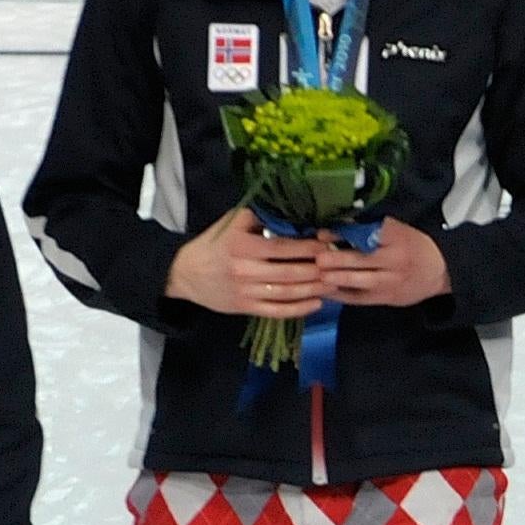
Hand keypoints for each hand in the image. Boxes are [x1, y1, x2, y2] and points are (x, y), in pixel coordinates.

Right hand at [168, 207, 326, 318]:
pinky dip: (300, 309)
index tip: (328, 244)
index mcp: (242, 245)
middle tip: (338, 266)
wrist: (186, 274)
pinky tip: (317, 303)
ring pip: (287, 293)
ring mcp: (246, 291)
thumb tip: (292, 213)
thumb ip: (260, 218)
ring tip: (334, 283)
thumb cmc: (215, 244)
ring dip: (314, 289)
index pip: (283, 247)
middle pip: (290, 272)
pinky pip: (277, 311)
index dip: (309, 247)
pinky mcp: (246, 308)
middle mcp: (245, 270)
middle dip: (317, 270)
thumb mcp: (232, 223)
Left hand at [315, 219, 450, 309]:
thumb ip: (372, 228)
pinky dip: (342, 295)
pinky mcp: (386, 298)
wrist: (439, 271)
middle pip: (365, 259)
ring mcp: (391, 282)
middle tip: (319, 258)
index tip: (324, 233)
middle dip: (339, 259)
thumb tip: (338, 223)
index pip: (369, 234)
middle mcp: (395, 260)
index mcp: (398, 238)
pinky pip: (361, 298)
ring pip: (362, 281)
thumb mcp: (399, 230)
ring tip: (320, 275)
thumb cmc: (412, 246)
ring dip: (339, 278)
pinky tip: (325, 291)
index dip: (345, 235)